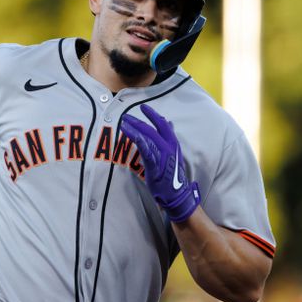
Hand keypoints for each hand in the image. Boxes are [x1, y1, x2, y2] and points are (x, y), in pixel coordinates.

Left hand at [120, 104, 200, 222]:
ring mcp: (162, 155)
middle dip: (138, 121)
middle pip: (152, 129)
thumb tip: (169, 122)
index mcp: (174, 143)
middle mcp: (169, 147)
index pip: (163, 124)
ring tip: (123, 123)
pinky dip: (137, 139)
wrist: (177, 194)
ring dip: (134, 128)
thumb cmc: (173, 175)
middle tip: (126, 116)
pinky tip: (129, 133)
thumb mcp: (174, 154)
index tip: (143, 107)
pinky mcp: (155, 165)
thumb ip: (170, 138)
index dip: (152, 114)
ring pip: (147, 137)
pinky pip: (145, 149)